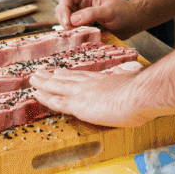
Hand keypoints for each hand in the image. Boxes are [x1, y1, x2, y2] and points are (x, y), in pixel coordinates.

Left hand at [30, 62, 151, 126]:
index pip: (81, 77)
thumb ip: (130, 75)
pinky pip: (56, 101)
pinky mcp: (77, 105)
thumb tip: (135, 68)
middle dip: (52, 76)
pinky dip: (45, 96)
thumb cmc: (141, 92)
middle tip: (40, 73)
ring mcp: (81, 93)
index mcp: (102, 80)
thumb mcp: (135, 79)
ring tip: (33, 79)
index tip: (59, 71)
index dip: (69, 74)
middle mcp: (89, 84)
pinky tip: (36, 93)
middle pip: (66, 79)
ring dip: (43, 82)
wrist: (138, 95)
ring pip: (57, 86)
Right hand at [55, 0, 147, 37]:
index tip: (68, 23)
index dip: (63, 9)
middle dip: (63, 19)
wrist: (134, 21)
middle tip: (71, 31)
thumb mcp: (109, 11)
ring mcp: (82, 14)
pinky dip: (73, 34)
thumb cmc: (124, 12)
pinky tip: (79, 38)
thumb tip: (73, 20)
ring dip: (67, 27)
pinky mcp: (85, 25)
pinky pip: (73, 29)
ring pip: (66, 19)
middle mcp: (82, 3)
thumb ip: (91, 14)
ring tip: (76, 34)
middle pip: (62, 8)